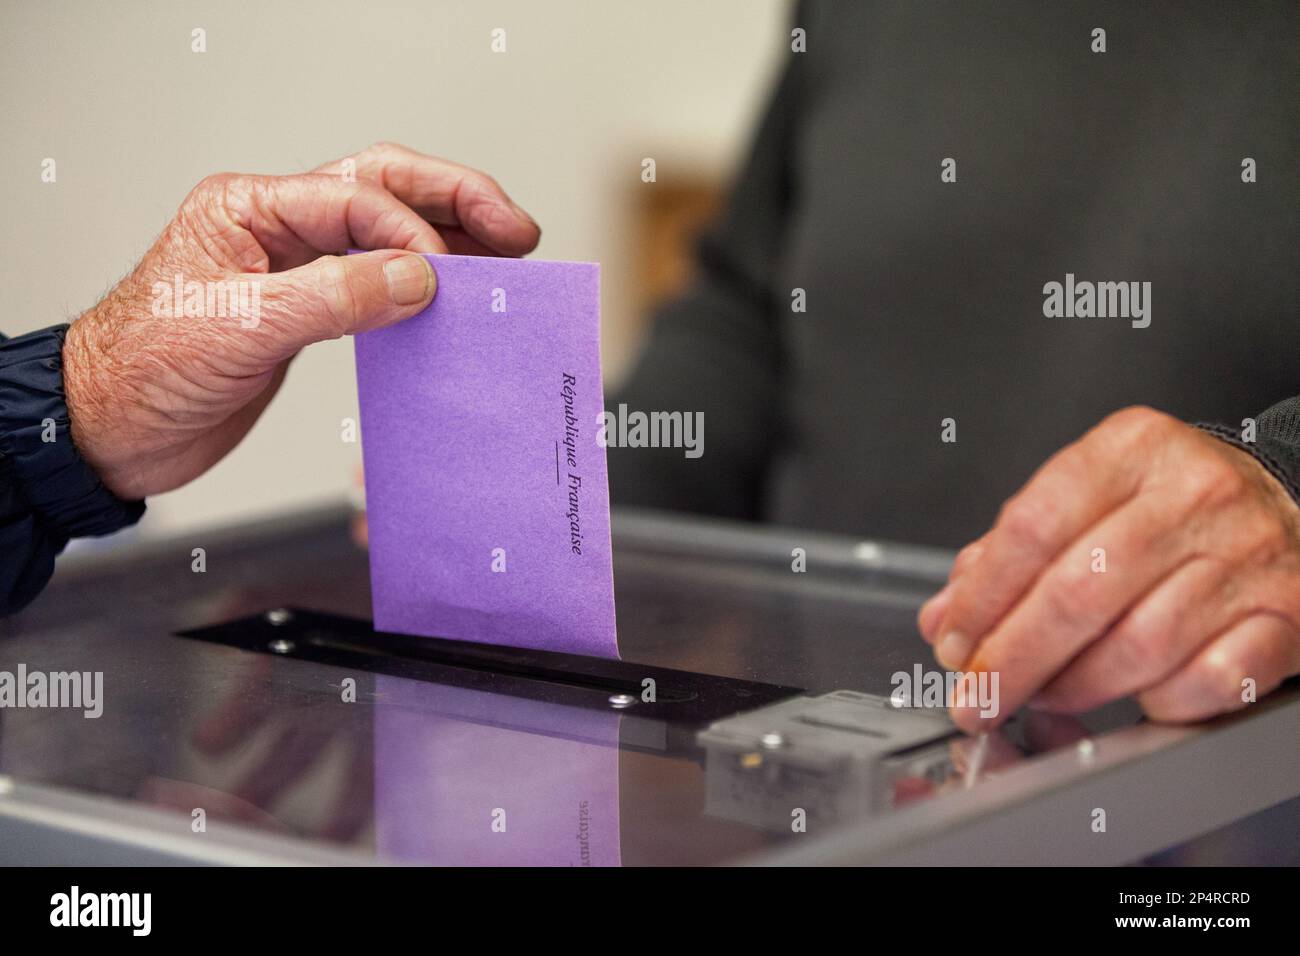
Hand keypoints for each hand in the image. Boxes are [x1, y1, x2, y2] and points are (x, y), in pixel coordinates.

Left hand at [64, 142, 539, 499]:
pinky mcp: (307, 312)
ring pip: (389, 234)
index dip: (413, 233)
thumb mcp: (240, 328)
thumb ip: (333, 298)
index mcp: (250, 208)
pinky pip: (379, 285)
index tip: (451, 278)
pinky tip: (457, 303)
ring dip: (450, 240)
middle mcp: (278, 227)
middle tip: (517, 230)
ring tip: (508, 258)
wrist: (109, 430)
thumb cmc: (146, 370)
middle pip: (385, 190)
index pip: (356, 198)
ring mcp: (295, 267)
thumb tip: (419, 280)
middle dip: (456, 203)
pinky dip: (423, 290)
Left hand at [918, 406, 1299, 733]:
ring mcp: (1247, 556)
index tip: (953, 643)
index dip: (982, 598)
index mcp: (1132, 449)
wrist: (1289, 508)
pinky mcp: (1287, 615)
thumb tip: (944, 618)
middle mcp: (1194, 494)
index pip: (1032, 527)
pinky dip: (1159, 702)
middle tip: (978, 695)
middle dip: (1011, 660)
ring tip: (1044, 695)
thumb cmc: (1172, 509)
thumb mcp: (1091, 499)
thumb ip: (1010, 553)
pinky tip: (1135, 695)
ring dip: (1074, 687)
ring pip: (1137, 646)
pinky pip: (1207, 682)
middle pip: (1077, 593)